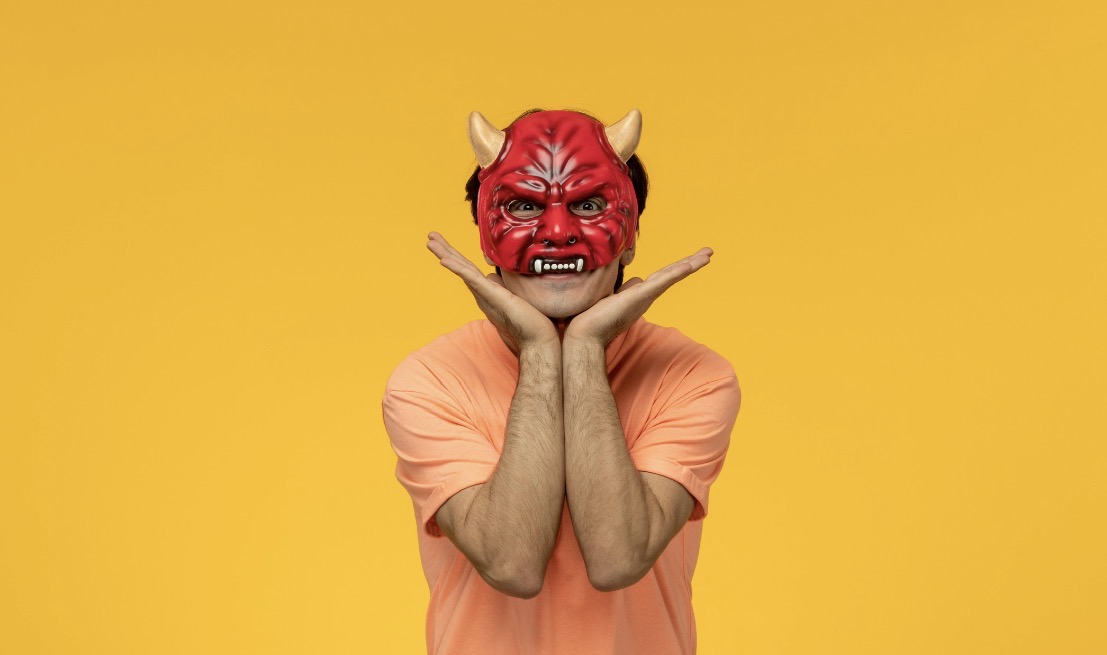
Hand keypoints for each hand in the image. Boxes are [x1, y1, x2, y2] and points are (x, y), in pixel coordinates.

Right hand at [427, 232, 558, 354]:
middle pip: (461, 266)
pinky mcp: (493, 297)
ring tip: (431, 242)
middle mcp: (482, 293)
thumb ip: (500, 286)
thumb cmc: (529, 321)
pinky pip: (473, 280)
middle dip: (445, 250)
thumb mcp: (512, 297)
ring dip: (445, 255)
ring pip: (463, 270)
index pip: (468, 269)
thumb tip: (493, 276)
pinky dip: (458, 269)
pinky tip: (445, 261)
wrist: (537, 340)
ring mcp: (485, 295)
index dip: (455, 254)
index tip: (442, 242)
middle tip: (430, 235)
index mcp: (486, 291)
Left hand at [564, 248, 712, 347]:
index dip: (679, 265)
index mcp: (641, 293)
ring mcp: (644, 296)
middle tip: (709, 252)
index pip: (663, 275)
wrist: (585, 334)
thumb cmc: (595, 317)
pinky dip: (675, 273)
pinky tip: (688, 265)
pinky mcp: (639, 297)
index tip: (693, 257)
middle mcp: (646, 295)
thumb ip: (627, 287)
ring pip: (671, 276)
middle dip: (692, 263)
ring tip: (707, 255)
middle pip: (672, 274)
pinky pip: (660, 282)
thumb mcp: (613, 295)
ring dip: (690, 264)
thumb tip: (636, 279)